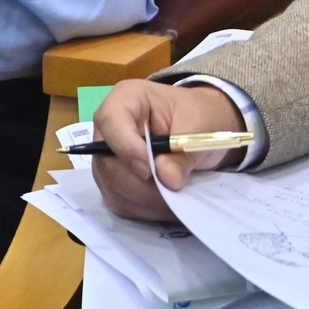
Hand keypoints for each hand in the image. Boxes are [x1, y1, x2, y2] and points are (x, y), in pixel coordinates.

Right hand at [92, 79, 247, 220]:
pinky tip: (168, 208)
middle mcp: (108, 128)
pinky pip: (120, 201)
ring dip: (144, 201)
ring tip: (176, 202)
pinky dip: (144, 209)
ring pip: (112, 187)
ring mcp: (107, 157)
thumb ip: (183, 151)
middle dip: (140, 184)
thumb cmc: (198, 114)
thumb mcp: (199, 125)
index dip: (126, 148)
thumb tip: (167, 179)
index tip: (149, 170)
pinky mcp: (113, 181)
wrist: (201, 126)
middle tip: (171, 193)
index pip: (111, 122)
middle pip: (108, 162)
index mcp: (126, 99)